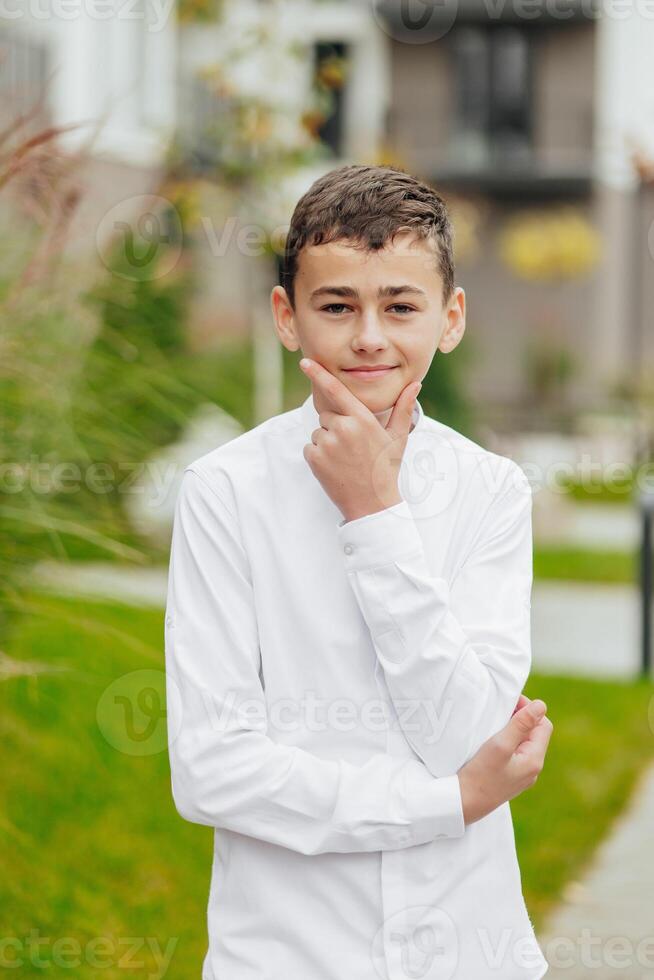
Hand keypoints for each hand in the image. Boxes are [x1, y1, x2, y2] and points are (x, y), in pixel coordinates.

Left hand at [298, 357, 421, 522]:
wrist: (372, 504)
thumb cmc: (386, 469)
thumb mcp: (398, 438)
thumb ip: (403, 408)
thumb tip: (416, 383)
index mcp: (362, 419)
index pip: (337, 391)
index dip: (319, 374)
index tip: (304, 361)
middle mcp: (343, 428)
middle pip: (327, 414)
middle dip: (336, 426)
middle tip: (353, 447)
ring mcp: (327, 444)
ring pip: (318, 432)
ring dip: (327, 442)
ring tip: (346, 459)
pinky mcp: (314, 458)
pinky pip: (310, 448)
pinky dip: (318, 456)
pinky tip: (335, 467)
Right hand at [457, 697, 552, 824]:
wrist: (463, 804)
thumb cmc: (480, 774)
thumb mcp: (500, 745)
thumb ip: (521, 724)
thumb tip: (541, 705)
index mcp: (534, 760)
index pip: (543, 725)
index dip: (530, 710)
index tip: (510, 702)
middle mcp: (532, 769)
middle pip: (535, 734)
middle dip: (522, 718)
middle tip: (501, 710)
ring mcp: (521, 775)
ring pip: (524, 743)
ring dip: (513, 729)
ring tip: (495, 723)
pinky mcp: (509, 778)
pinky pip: (515, 753)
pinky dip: (507, 741)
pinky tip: (492, 740)